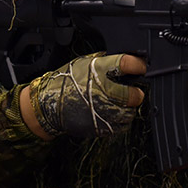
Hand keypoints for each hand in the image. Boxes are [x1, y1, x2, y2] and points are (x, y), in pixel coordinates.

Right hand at [22, 53, 146, 139]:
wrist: (46, 105)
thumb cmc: (64, 82)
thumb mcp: (82, 62)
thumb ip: (103, 62)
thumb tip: (123, 61)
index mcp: (99, 70)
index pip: (127, 64)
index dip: (138, 66)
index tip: (140, 68)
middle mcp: (103, 91)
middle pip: (134, 95)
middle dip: (136, 93)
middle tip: (133, 91)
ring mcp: (103, 111)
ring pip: (130, 112)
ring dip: (128, 108)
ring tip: (119, 103)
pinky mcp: (101, 126)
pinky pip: (121, 125)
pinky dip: (120, 120)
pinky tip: (111, 113)